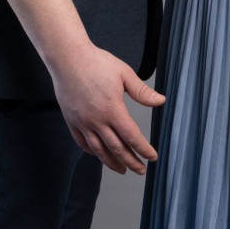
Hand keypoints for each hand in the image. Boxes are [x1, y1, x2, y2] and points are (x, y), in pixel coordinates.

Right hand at [47, 42, 165, 173]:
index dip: (143, 149)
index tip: (152, 157)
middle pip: (116, 149)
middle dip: (131, 162)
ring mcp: (82, 122)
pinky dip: (92, 152)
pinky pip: (82, 142)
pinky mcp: (71, 120)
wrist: (68, 58)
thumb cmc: (97, 63)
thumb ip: (142, 91)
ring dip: (112, 162)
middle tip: (140, 170)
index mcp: (113, 110)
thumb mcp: (124, 74)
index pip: (132, 137)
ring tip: (122, 170)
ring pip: (99, 150)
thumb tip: (161, 101)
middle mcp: (97, 120)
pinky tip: (99, 154)